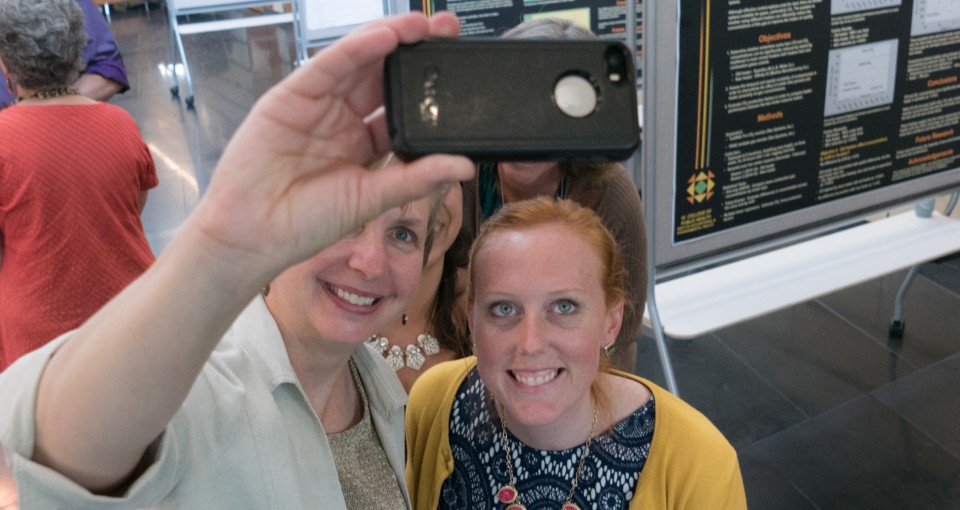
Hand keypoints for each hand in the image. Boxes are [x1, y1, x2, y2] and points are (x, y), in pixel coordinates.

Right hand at [192, 12, 473, 279]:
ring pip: (359, 63)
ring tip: (422, 24)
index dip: (429, 90)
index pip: (402, 109)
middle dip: (415, 51)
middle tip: (448, 29)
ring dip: (390, 39)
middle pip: (384, 77)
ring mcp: (318, 106)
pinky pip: (328, 66)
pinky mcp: (291, 96)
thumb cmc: (306, 223)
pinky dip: (356, 49)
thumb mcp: (372, 198)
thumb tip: (464, 166)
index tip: (461, 73)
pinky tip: (384, 36)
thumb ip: (417, 178)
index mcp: (364, 145)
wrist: (253, 234)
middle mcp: (342, 120)